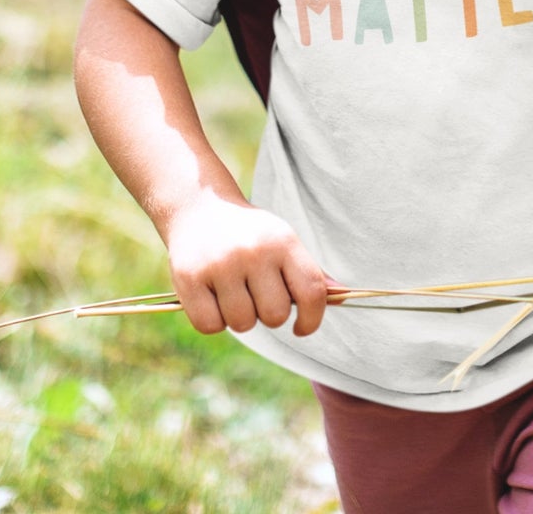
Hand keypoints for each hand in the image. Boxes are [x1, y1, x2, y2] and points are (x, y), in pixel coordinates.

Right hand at [164, 192, 329, 337]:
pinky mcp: (190, 278)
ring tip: (232, 290)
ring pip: (242, 324)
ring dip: (239, 316)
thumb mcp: (282, 240)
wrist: (198, 205)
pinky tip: (211, 295)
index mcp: (283, 241)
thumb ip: (309, 271)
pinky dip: (212, 320)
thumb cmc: (249, 232)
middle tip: (255, 293)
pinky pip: (211, 326)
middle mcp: (253, 251)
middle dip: (267, 314)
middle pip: (275, 316)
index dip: (312, 320)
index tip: (302, 327)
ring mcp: (220, 265)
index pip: (311, 292)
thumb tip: (342, 295)